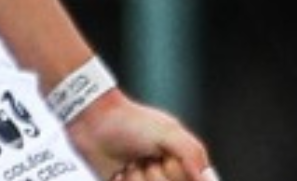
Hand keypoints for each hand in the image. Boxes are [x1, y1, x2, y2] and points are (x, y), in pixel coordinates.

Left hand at [64, 91, 215, 180]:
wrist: (93, 121)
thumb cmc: (130, 120)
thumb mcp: (168, 131)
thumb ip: (191, 153)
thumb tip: (203, 176)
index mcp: (178, 157)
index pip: (191, 179)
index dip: (177, 174)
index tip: (167, 162)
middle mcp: (162, 170)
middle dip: (155, 176)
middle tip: (146, 160)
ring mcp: (143, 179)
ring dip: (136, 179)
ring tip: (130, 163)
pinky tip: (119, 171)